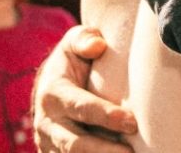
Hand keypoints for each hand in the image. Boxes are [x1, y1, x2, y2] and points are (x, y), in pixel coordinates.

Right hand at [33, 25, 136, 152]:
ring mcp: (49, 143)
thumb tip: (97, 45)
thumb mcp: (74, 42)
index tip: (132, 122)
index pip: (81, 108)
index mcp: (53, 93)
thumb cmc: (72, 60)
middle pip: (76, 144)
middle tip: (131, 152)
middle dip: (104, 150)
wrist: (49, 84)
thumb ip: (84, 39)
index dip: (106, 116)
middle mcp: (48, 123)